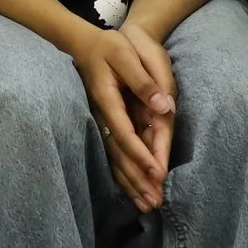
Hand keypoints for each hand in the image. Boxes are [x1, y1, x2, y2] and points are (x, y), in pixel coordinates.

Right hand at [64, 24, 174, 211]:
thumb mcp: (125, 54)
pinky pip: (112, 153)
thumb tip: (164, 106)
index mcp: (108, 100)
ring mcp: (100, 121)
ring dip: (130, 183)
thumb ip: (144, 80)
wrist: (83, 43)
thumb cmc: (108, 45)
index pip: (126, 132)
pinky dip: (122, 174)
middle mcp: (102, 115)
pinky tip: (130, 189)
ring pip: (114, 158)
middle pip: (119, 154)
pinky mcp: (104, 123)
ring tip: (146, 205)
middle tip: (155, 203)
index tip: (157, 174)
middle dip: (137, 179)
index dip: (141, 154)